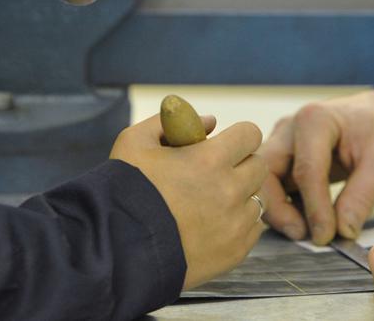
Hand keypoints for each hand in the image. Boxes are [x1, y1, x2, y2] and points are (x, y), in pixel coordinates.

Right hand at [110, 113, 266, 288]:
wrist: (115, 249)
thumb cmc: (124, 191)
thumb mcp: (135, 141)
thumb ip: (171, 122)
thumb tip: (209, 122)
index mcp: (210, 160)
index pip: (250, 134)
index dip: (237, 137)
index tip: (225, 145)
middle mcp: (230, 191)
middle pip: (258, 166)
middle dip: (241, 164)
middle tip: (216, 174)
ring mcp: (235, 224)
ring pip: (257, 199)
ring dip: (241, 196)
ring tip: (211, 203)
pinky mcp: (235, 252)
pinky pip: (254, 229)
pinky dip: (239, 224)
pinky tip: (215, 225)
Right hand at [259, 88, 373, 243]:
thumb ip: (362, 196)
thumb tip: (343, 232)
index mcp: (315, 120)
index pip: (306, 171)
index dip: (315, 209)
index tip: (326, 237)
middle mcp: (289, 129)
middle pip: (266, 173)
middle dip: (279, 209)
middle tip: (303, 235)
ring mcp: (281, 142)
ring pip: (261, 181)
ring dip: (277, 210)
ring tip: (305, 231)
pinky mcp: (281, 157)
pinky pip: (271, 186)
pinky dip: (282, 207)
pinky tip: (303, 221)